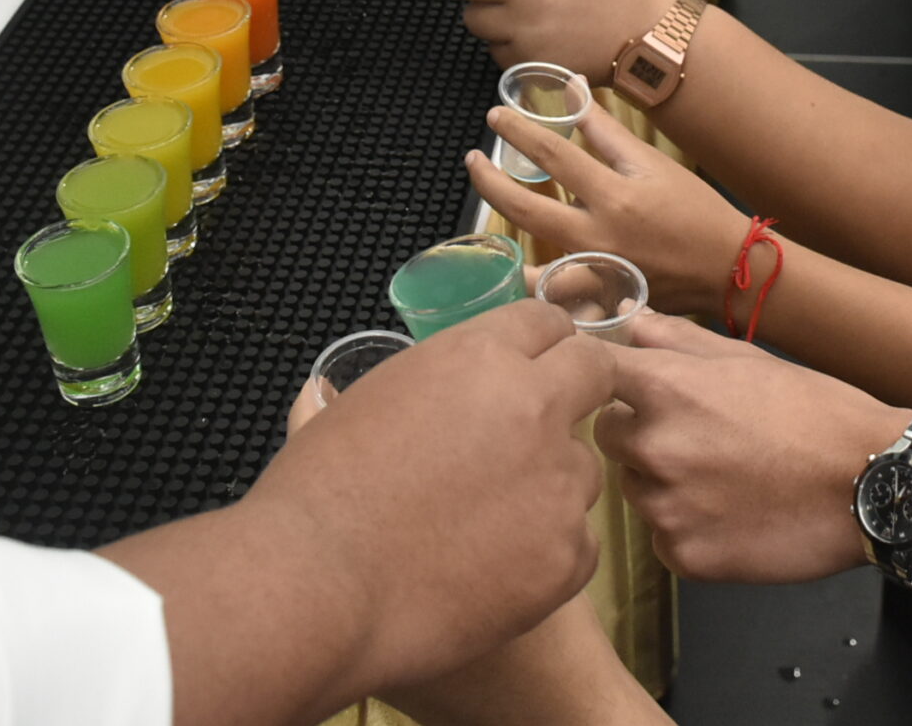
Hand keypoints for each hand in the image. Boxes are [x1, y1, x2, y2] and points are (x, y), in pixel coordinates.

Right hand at [239, 301, 615, 694]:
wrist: (319, 589)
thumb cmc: (318, 497)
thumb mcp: (359, 406)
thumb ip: (409, 385)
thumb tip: (363, 390)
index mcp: (479, 357)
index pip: (546, 322)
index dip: (540, 346)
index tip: (535, 369)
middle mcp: (534, 407)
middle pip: (593, 374)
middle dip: (577, 391)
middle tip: (541, 430)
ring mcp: (557, 483)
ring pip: (583, 469)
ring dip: (552, 485)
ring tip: (486, 523)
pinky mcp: (567, 555)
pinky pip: (579, 543)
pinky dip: (547, 555)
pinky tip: (493, 572)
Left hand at [465, 105, 749, 315]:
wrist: (728, 266)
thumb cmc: (694, 209)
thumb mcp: (652, 164)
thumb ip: (607, 131)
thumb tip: (572, 91)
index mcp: (614, 196)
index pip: (553, 156)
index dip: (518, 132)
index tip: (494, 117)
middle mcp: (599, 237)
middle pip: (526, 210)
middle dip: (490, 182)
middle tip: (473, 161)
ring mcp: (599, 274)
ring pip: (533, 268)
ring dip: (504, 246)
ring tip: (483, 226)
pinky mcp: (604, 301)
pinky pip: (559, 302)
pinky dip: (539, 292)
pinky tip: (521, 279)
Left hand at [600, 313, 908, 582]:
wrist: (870, 484)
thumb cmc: (814, 411)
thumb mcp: (747, 359)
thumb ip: (678, 342)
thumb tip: (631, 324)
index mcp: (664, 388)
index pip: (586, 373)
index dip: (596, 376)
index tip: (608, 382)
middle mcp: (653, 447)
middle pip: (606, 437)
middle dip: (637, 433)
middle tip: (694, 437)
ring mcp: (666, 507)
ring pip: (634, 490)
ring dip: (661, 483)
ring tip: (722, 478)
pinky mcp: (683, 557)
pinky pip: (662, 538)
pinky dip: (685, 529)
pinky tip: (730, 516)